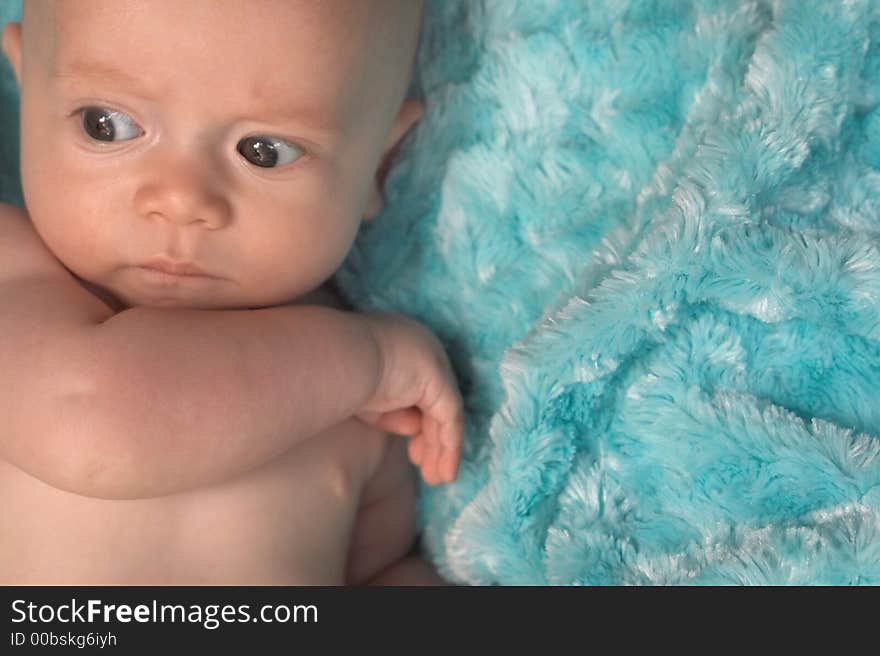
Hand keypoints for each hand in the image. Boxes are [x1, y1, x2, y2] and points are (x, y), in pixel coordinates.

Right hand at [356, 312, 463, 484]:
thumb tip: (415, 427)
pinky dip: (450, 448)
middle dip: (433, 441)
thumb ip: (392, 412)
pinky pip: (451, 419)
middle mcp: (424, 348)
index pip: (420, 391)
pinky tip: (446, 473)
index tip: (414, 453)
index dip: (420, 425)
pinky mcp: (440, 380)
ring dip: (442, 450)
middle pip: (436, 403)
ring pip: (446, 414)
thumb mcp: (368, 400)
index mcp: (403, 347)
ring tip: (437, 479)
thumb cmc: (340, 378)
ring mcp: (434, 361)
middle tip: (429, 472)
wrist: (336, 359)